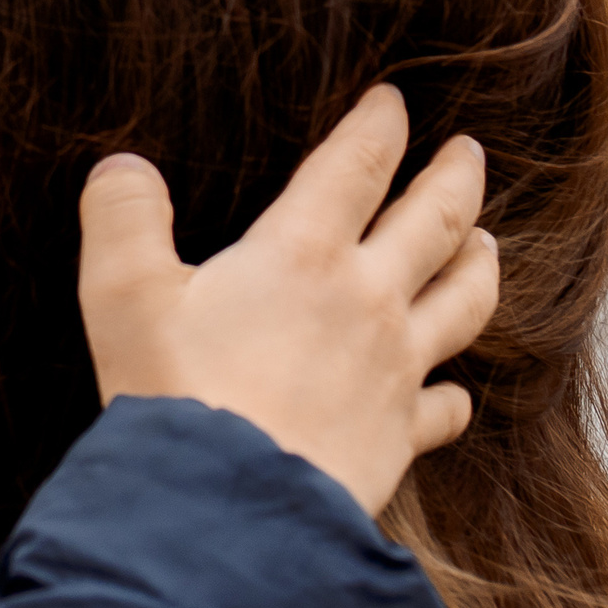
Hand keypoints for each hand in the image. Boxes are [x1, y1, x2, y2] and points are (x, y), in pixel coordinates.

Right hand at [76, 85, 498, 514]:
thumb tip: (122, 167)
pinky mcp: (399, 436)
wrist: (228, 506)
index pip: (356, 166)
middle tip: (469, 152)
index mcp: (303, 254)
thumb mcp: (121, 294)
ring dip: (480, 265)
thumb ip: (123, 220)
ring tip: (486, 243)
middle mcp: (367, 300)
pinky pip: (447, 407)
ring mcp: (395, 370)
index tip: (392, 101)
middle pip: (434, 221)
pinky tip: (450, 393)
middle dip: (455, 177)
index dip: (378, 125)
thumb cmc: (174, 396)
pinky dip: (454, 394)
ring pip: (465, 302)